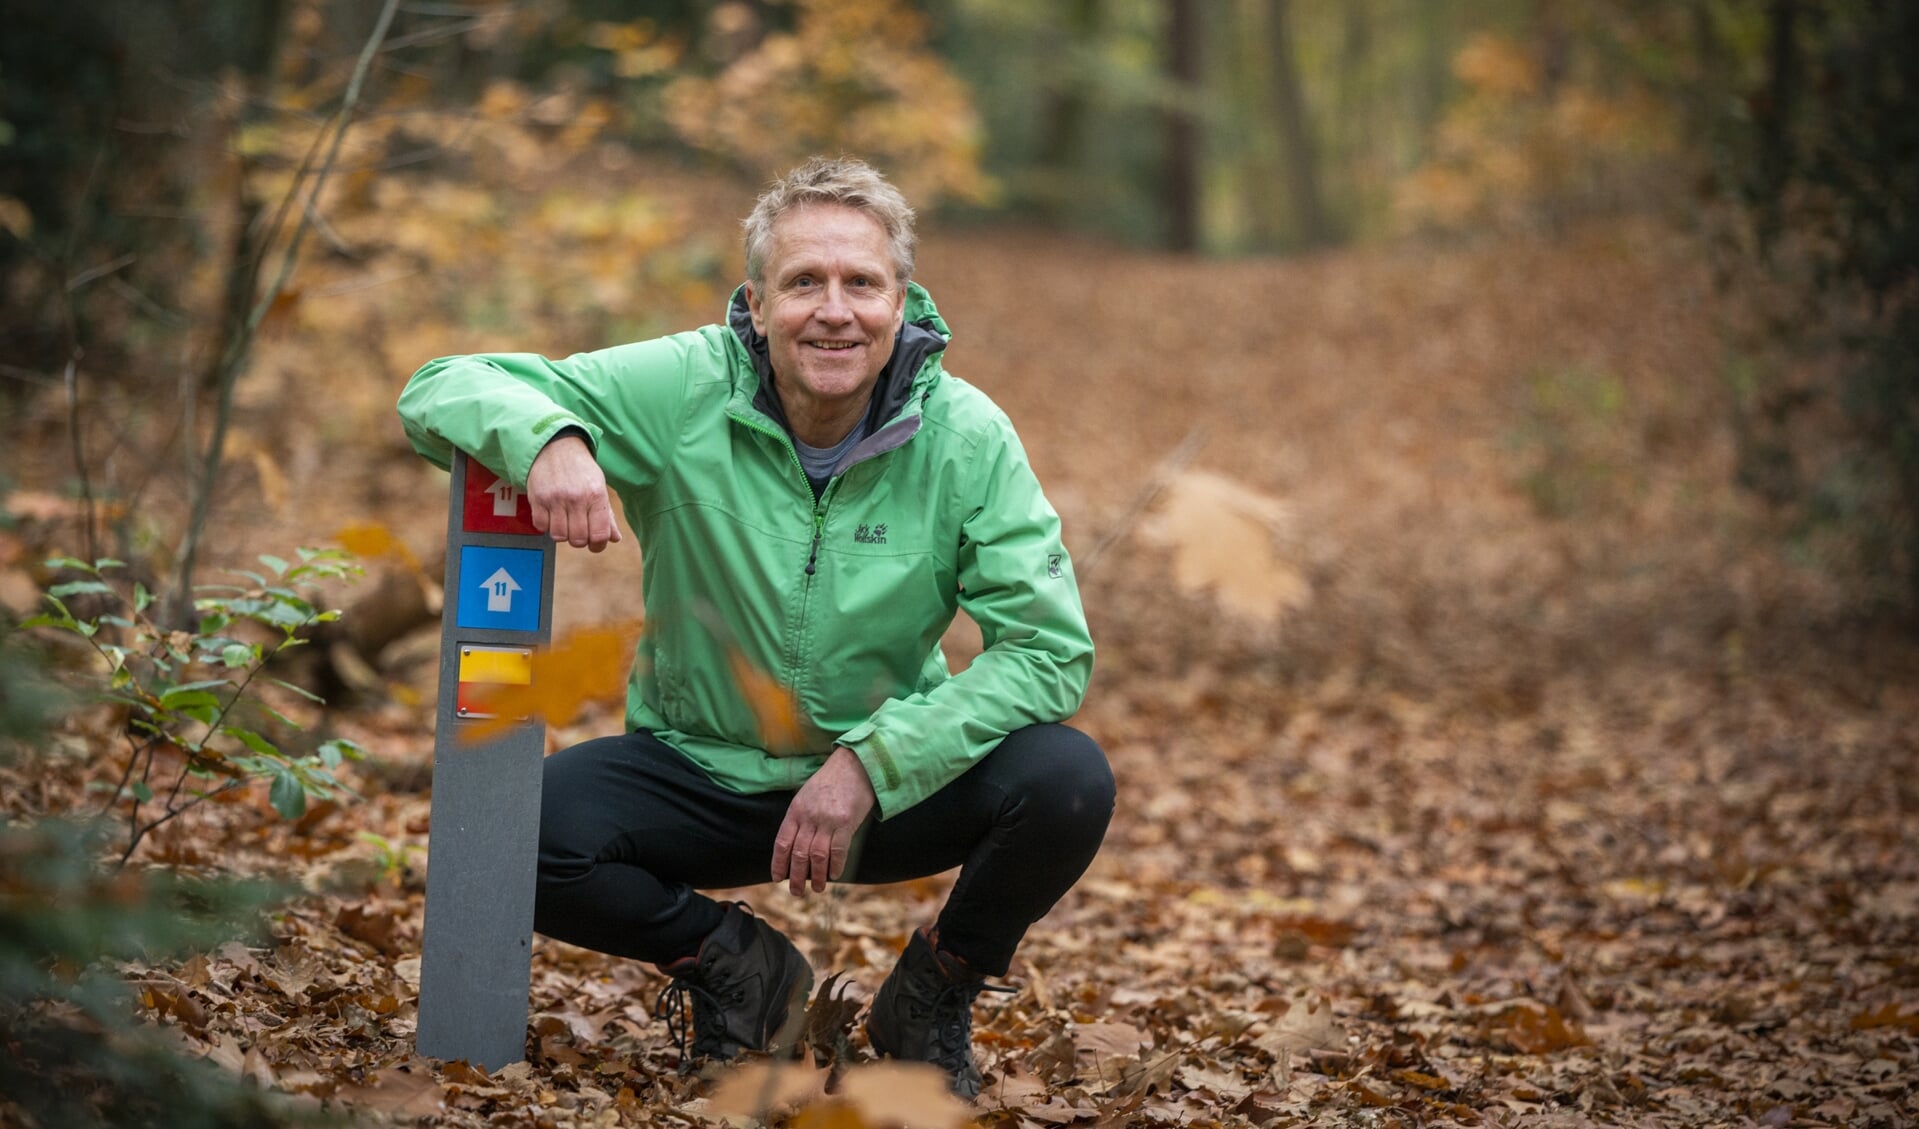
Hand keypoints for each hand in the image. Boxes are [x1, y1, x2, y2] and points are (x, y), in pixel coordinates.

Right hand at [526, 434, 622, 551]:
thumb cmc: (581, 470)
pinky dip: (546, 526)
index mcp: (596, 495)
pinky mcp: (537, 498)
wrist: (556, 446)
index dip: (598, 545)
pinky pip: (541, 526)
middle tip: (578, 531)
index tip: (595, 544)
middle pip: (578, 539)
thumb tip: (614, 538)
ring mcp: (555, 499)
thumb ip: (606, 515)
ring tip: (564, 522)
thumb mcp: (599, 487)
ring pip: (559, 536)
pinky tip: (551, 515)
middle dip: (579, 540)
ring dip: (562, 534)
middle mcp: (576, 498)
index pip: (600, 535)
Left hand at [772, 747, 876, 894]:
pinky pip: (838, 851)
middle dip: (796, 877)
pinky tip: (834, 875)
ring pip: (817, 856)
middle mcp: (809, 817)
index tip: (777, 878)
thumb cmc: (831, 780)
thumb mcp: (806, 794)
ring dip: (817, 876)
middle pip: (798, 854)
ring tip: (817, 888)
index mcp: (796, 810)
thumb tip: (796, 845)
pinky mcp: (847, 823)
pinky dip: (835, 866)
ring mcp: (828, 820)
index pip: (782, 842)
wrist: (855, 764)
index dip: (778, 863)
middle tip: (796, 892)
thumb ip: (800, 818)